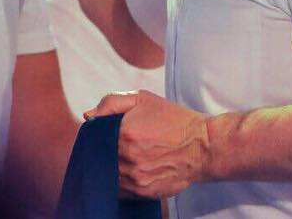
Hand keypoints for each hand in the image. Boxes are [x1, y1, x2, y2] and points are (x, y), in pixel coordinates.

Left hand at [84, 90, 209, 199]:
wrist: (203, 146)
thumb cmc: (173, 119)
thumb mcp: (143, 99)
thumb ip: (112, 102)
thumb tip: (88, 116)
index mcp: (125, 133)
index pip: (94, 138)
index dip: (97, 135)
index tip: (105, 133)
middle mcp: (128, 158)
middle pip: (100, 157)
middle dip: (104, 151)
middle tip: (119, 145)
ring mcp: (136, 177)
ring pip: (109, 175)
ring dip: (113, 167)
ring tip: (129, 156)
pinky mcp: (144, 192)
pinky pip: (121, 190)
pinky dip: (122, 180)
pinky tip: (134, 169)